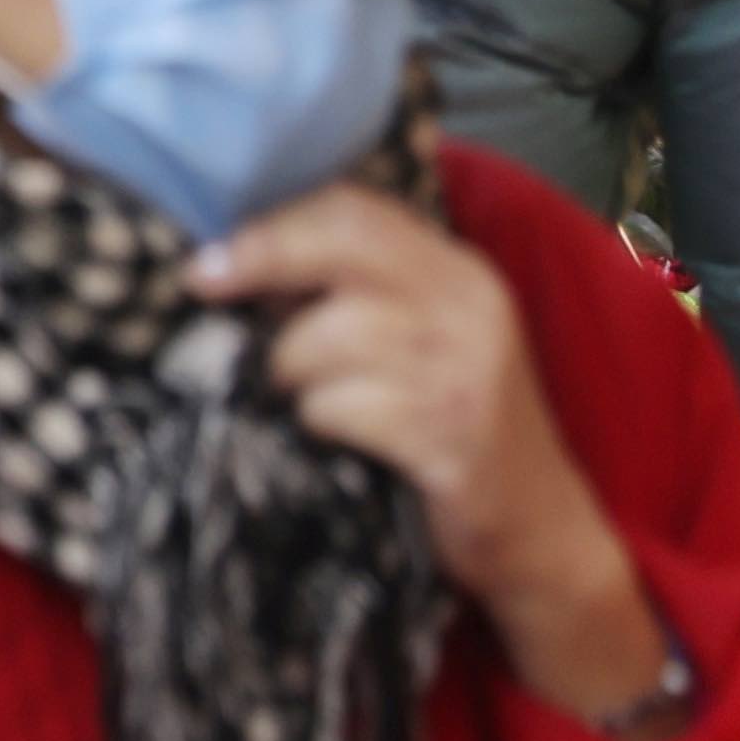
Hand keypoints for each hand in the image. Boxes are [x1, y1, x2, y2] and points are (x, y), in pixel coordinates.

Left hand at [192, 186, 672, 724]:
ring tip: (308, 400)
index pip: (359, 210)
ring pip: (323, 336)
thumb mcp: (413, 343)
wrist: (536, 530)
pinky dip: (318, 424)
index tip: (209, 253)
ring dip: (290, 373)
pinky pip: (338, 408)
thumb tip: (232, 261)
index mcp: (458, 273)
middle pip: (341, 247)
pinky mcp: (452, 433)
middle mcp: (470, 306)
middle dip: (260, 261)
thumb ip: (351, 294)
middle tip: (203, 285)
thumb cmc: (446, 430)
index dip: (274, 221)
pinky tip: (337, 440)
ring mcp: (467, 368)